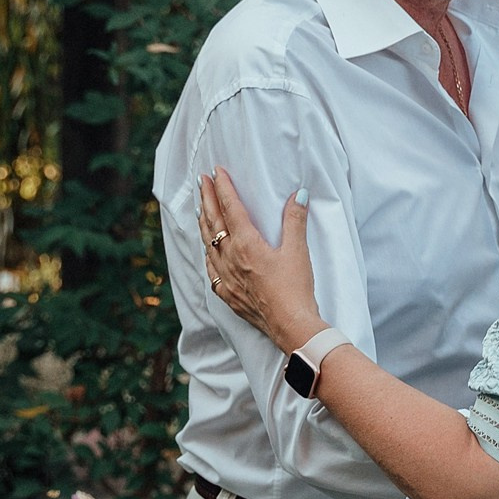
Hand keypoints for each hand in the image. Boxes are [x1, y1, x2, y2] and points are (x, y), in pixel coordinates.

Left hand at [197, 169, 321, 353]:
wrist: (290, 325)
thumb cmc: (295, 288)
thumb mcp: (298, 250)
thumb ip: (295, 220)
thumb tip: (299, 194)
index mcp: (247, 244)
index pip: (231, 208)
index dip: (223, 188)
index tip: (216, 172)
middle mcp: (231, 258)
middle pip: (214, 223)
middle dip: (207, 199)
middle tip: (201, 181)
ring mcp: (227, 277)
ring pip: (208, 245)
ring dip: (203, 224)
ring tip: (200, 209)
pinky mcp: (228, 294)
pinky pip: (211, 269)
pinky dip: (207, 254)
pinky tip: (206, 252)